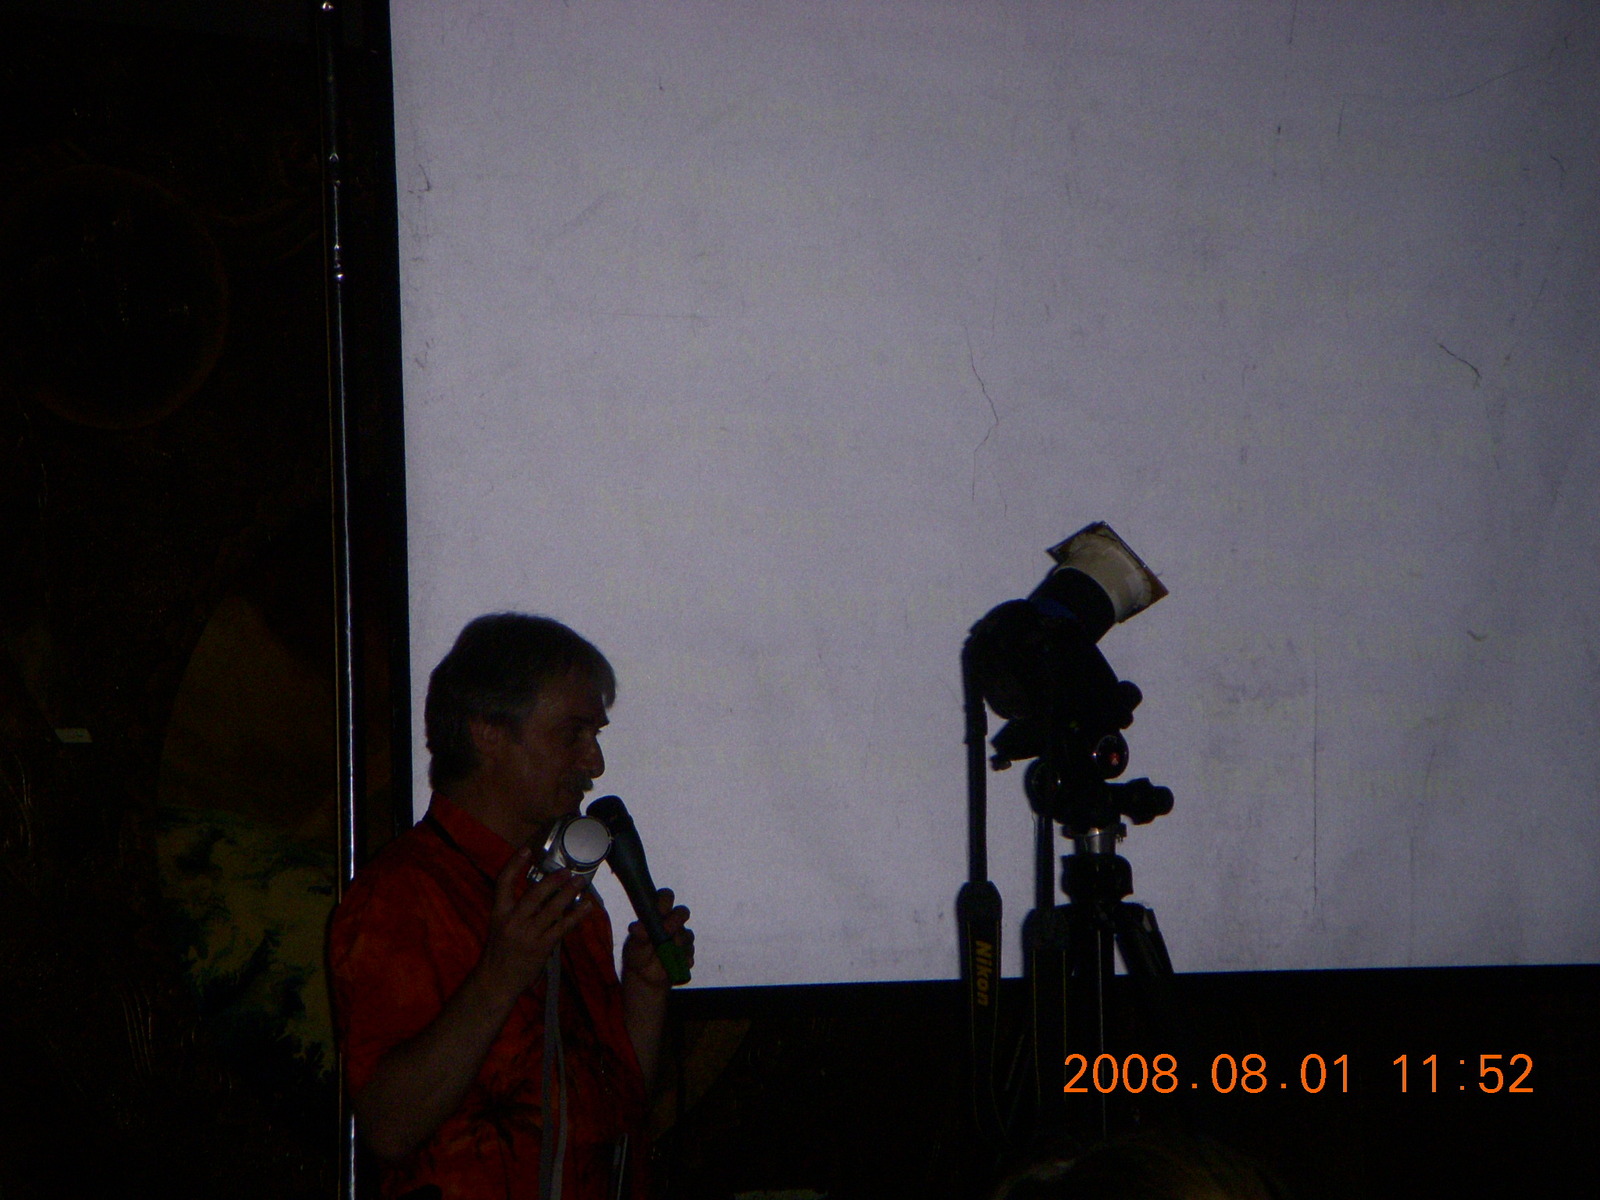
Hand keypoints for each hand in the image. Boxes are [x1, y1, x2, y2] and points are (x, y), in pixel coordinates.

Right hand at [477, 847, 591, 999]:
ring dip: (569, 893)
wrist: (497, 980)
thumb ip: (517, 909)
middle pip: (534, 893)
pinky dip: (576, 915)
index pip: (503, 882)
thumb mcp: (501, 925)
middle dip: (553, 880)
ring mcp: (528, 934)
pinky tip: (587, 906)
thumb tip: (543, 890)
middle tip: (567, 870)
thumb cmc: (501, 950)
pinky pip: (563, 926)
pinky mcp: (542, 946)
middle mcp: (512, 921)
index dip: (514, 864)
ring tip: (581, 881)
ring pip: (552, 908)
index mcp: (499, 913)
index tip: (527, 850)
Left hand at [621, 887, 693, 990]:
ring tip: (668, 953)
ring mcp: (681, 937)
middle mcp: (672, 922)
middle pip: (682, 912)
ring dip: (680, 942)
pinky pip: (690, 954)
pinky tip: (673, 965)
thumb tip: (636, 927)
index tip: (660, 911)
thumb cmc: (637, 954)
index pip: (665, 897)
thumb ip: (637, 935)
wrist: (644, 977)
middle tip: (667, 931)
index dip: (665, 900)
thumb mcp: (633, 945)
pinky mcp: (687, 953)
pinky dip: (683, 959)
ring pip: (688, 934)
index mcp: (658, 914)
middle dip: (677, 920)